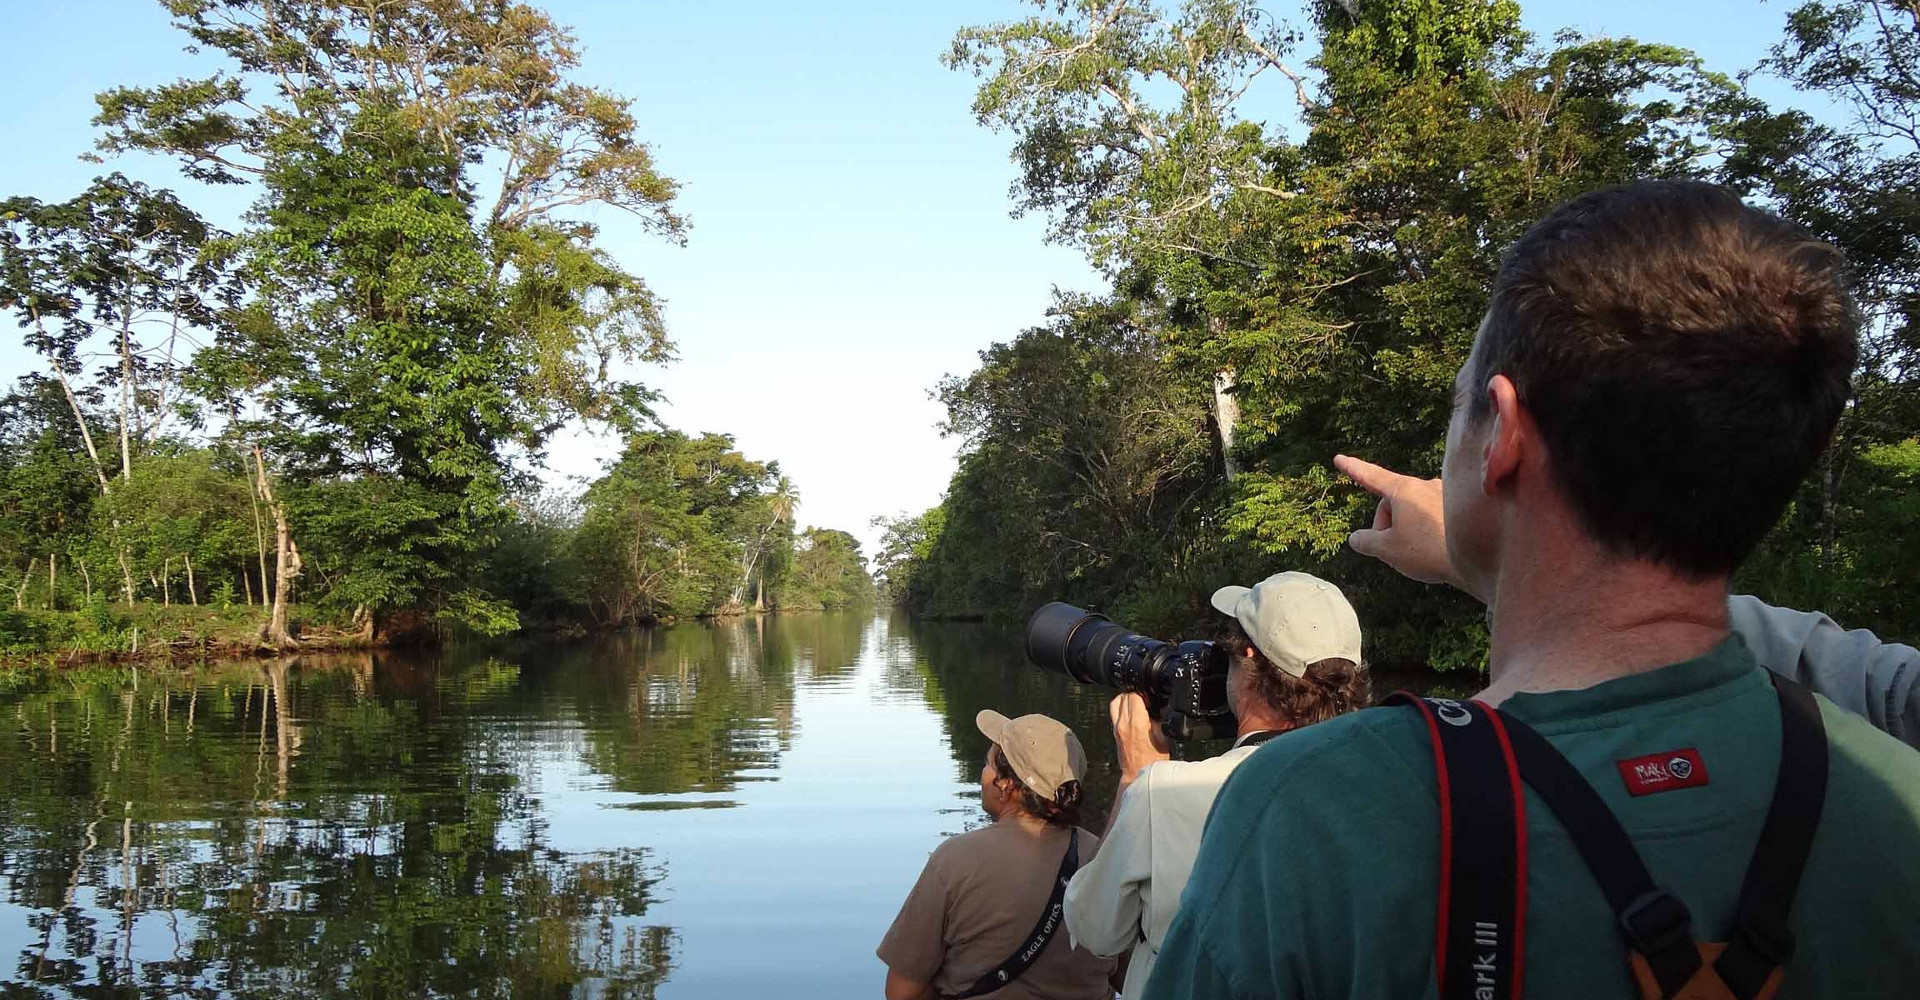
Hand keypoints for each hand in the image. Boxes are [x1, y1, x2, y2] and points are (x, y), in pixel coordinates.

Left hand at [1110, 692, 1171, 783]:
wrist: (1137, 775)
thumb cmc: (1152, 762)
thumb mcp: (1163, 739)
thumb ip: (1158, 721)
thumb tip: (1156, 709)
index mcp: (1137, 724)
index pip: (1135, 696)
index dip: (1144, 694)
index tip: (1150, 699)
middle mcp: (1123, 724)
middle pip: (1124, 696)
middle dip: (1135, 695)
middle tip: (1145, 700)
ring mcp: (1117, 727)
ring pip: (1115, 702)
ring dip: (1125, 699)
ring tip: (1136, 703)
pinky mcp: (1114, 731)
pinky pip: (1114, 712)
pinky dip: (1122, 708)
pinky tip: (1131, 713)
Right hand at [1333, 454, 1480, 600]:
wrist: (1478, 559)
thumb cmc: (1429, 552)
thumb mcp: (1387, 550)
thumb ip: (1365, 541)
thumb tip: (1356, 538)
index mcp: (1404, 490)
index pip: (1371, 477)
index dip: (1353, 469)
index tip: (1338, 458)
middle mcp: (1426, 485)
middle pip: (1393, 503)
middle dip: (1386, 525)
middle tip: (1392, 552)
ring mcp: (1445, 494)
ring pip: (1413, 510)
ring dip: (1407, 529)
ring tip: (1419, 553)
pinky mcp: (1461, 507)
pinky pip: (1433, 515)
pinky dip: (1428, 530)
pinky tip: (1436, 548)